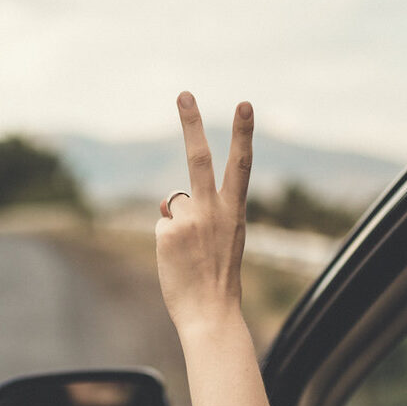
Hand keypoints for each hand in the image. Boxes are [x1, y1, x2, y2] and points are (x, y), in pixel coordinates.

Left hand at [155, 91, 253, 336]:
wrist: (210, 312)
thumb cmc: (219, 278)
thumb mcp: (224, 238)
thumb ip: (205, 212)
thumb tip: (170, 198)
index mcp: (235, 211)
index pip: (241, 164)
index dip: (243, 134)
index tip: (244, 104)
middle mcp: (213, 210)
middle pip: (199, 158)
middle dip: (191, 123)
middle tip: (183, 93)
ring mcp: (188, 220)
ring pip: (175, 204)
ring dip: (179, 226)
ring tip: (191, 254)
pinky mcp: (166, 232)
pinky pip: (162, 224)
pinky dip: (166, 240)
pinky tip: (177, 260)